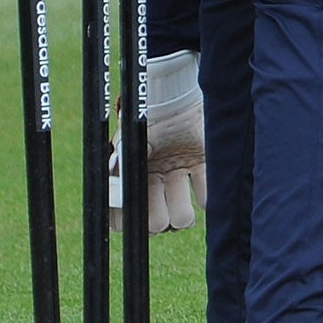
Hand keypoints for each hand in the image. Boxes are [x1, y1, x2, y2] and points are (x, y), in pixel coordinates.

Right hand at [108, 49, 206, 232]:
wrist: (172, 97)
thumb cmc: (146, 119)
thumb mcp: (130, 144)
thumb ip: (120, 169)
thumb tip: (114, 194)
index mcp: (135, 179)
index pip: (127, 219)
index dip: (130, 223)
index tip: (133, 220)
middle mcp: (158, 183)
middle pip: (157, 225)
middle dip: (159, 221)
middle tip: (161, 206)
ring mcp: (180, 176)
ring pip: (182, 219)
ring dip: (182, 213)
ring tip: (181, 197)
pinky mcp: (203, 167)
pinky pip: (207, 199)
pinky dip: (204, 196)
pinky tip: (196, 177)